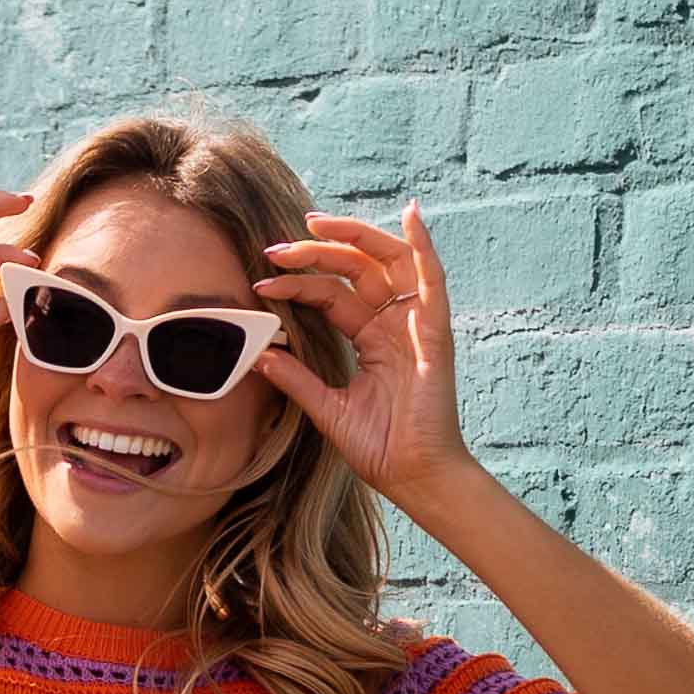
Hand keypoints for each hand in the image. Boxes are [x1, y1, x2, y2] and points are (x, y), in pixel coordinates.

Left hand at [255, 204, 471, 519]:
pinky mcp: (435, 333)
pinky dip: (424, 246)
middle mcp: (395, 324)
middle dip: (317, 252)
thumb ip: (296, 378)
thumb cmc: (381, 448)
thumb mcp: (326, 408)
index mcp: (372, 339)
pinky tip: (411, 215)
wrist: (413, 477)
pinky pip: (433, 280)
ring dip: (355, 236)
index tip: (262, 282)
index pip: (332, 296)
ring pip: (389, 262)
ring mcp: (416, 325)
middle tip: (278, 247)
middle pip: (357, 269)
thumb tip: (259, 353)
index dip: (298, 283)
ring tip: (317, 223)